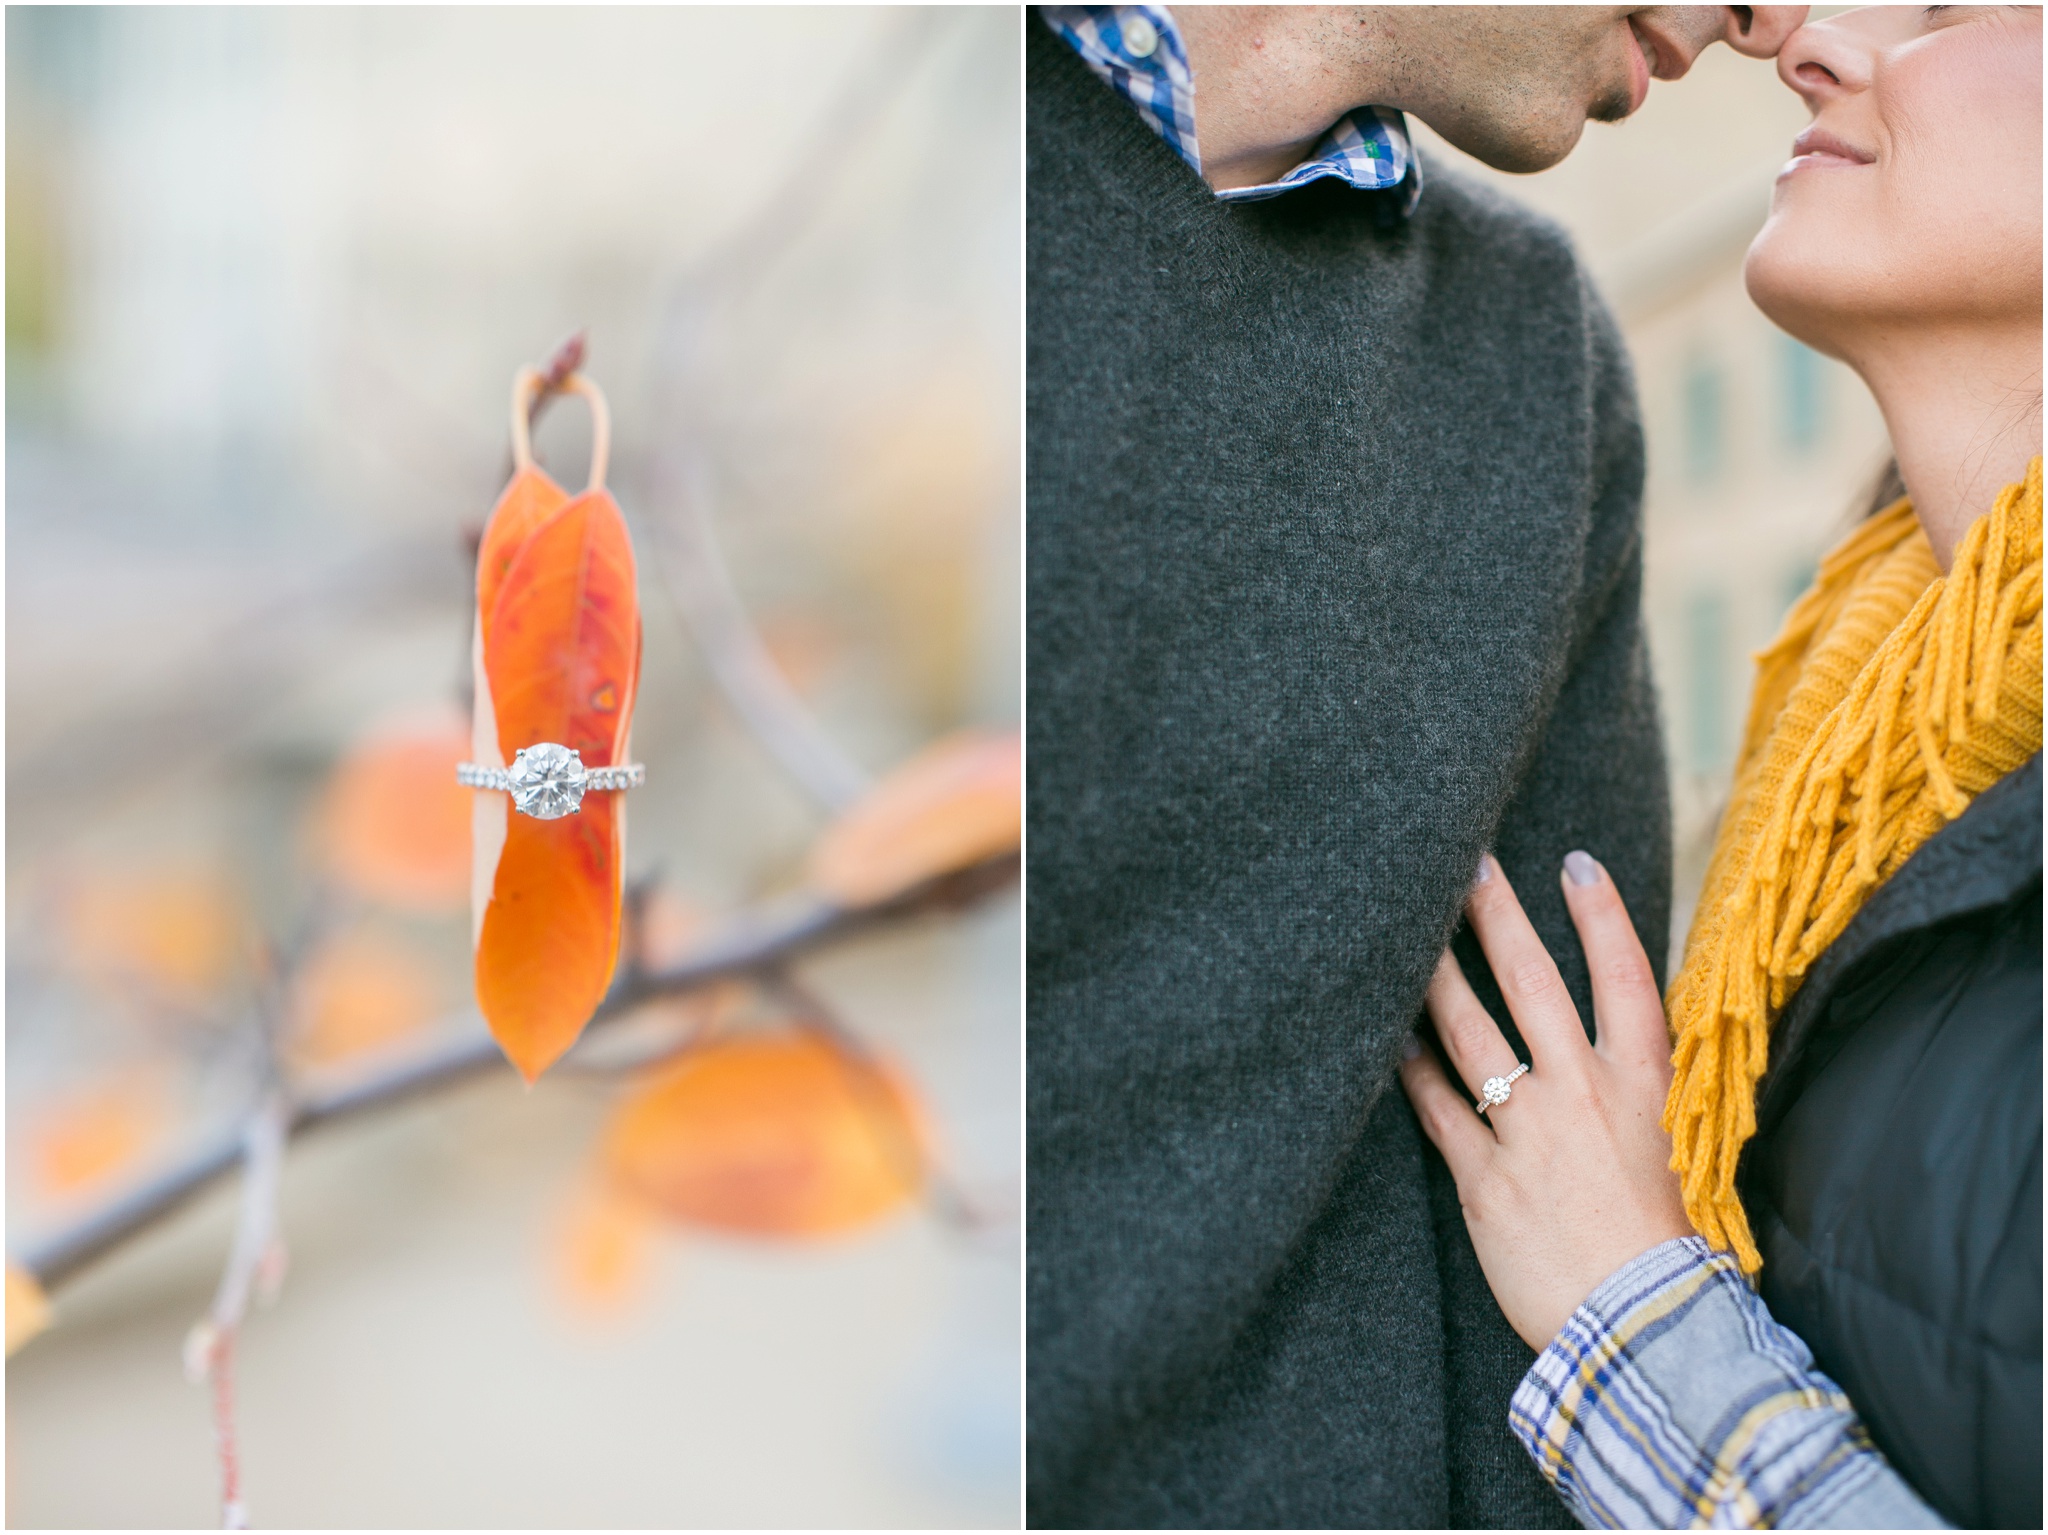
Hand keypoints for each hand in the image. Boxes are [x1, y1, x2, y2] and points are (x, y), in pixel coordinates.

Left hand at [1398, 852, 1694, 1351]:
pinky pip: (1436, 1108)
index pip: (1625, 976)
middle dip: (1496, 916)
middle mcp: (1583, 1093)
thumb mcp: (1682, 1154)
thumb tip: (1621, 1050)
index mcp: (1645, 1085)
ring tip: (1406, 934)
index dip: (1600, 915)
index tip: (1574, 862)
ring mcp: (1529, 1132)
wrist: (1645, 1330)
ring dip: (1436, 976)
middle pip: (1531, 981)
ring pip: (1470, 1031)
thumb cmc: (1671, 1250)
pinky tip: (1386, 1040)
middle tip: (1467, 863)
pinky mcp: (1484, 1179)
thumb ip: (1644, 1097)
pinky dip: (1408, 1070)